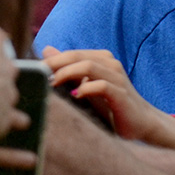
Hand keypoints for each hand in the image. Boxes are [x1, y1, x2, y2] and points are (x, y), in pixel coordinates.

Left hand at [41, 47, 174, 148]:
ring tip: (51, 85)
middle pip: (77, 56)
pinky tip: (75, 96)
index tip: (33, 72)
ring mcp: (117, 78)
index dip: (51, 61)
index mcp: (102, 59)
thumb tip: (46, 50)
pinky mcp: (122, 94)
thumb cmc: (111, 105)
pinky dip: (86, 89)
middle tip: (37, 76)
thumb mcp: (86, 86)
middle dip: (54, 65)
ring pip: (88, 66)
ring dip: (66, 74)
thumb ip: (69, 69)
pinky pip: (102, 85)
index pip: (71, 54)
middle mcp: (111, 64)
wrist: (141, 123)